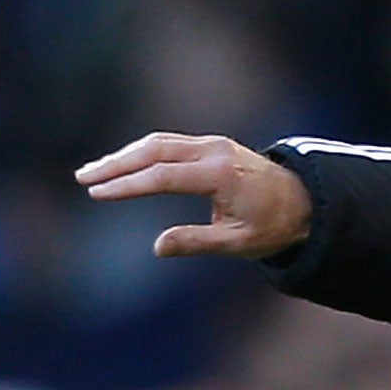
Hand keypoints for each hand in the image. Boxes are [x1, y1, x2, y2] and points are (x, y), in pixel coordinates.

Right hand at [76, 132, 311, 258]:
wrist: (305, 200)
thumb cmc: (273, 226)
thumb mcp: (238, 243)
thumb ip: (197, 242)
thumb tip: (157, 247)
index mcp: (221, 175)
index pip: (162, 177)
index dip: (127, 185)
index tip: (98, 193)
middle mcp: (215, 151)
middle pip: (154, 150)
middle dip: (116, 164)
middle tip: (84, 179)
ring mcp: (214, 144)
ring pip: (159, 143)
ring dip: (125, 155)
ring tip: (95, 173)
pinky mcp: (212, 145)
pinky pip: (170, 144)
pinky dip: (143, 153)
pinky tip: (123, 166)